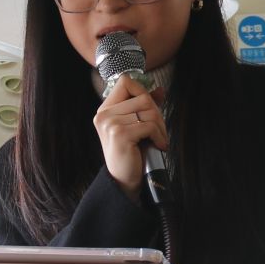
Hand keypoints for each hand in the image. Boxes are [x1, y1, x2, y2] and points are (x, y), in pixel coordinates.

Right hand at [93, 75, 168, 196]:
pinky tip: (158, 146)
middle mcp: (104, 114)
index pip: (126, 82)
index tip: (150, 110)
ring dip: (160, 127)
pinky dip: (159, 136)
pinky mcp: (120, 134)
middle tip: (159, 131)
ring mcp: (110, 124)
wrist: (124, 180)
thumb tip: (160, 90)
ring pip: (148, 111)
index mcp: (105, 109)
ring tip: (158, 140)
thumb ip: (146, 106)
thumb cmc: (132, 152)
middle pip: (142, 97)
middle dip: (157, 113)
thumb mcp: (138, 125)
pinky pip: (149, 126)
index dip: (143, 92)